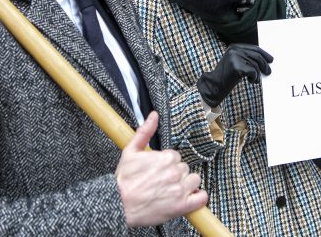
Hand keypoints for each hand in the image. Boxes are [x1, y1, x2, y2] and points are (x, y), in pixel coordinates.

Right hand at [116, 111, 207, 227]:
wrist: (119, 204)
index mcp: (166, 157)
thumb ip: (145, 131)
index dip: (168, 163)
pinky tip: (189, 198)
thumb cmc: (124, 180)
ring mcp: (180, 189)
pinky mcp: (182, 206)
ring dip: (187, 185)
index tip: (159, 170)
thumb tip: (154, 115)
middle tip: (163, 182)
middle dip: (176, 174)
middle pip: (185, 168)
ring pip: (194, 180)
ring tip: (172, 190)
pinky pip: (201, 197)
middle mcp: (175, 172)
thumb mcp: (131, 150)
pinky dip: (198, 197)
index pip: (176, 156)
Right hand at [197, 43, 272, 107]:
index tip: (271, 59)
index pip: (254, 48)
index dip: (264, 54)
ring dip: (257, 74)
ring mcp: (234, 57)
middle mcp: (234, 50)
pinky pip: (253, 72)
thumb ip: (246, 58)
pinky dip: (254, 78)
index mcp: (234, 47)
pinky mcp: (236, 67)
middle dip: (264, 65)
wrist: (215, 85)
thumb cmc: (227, 76)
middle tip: (269, 72)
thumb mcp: (236, 63)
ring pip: (255, 65)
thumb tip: (265, 60)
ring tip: (255, 80)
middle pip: (256, 56)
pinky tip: (250, 81)